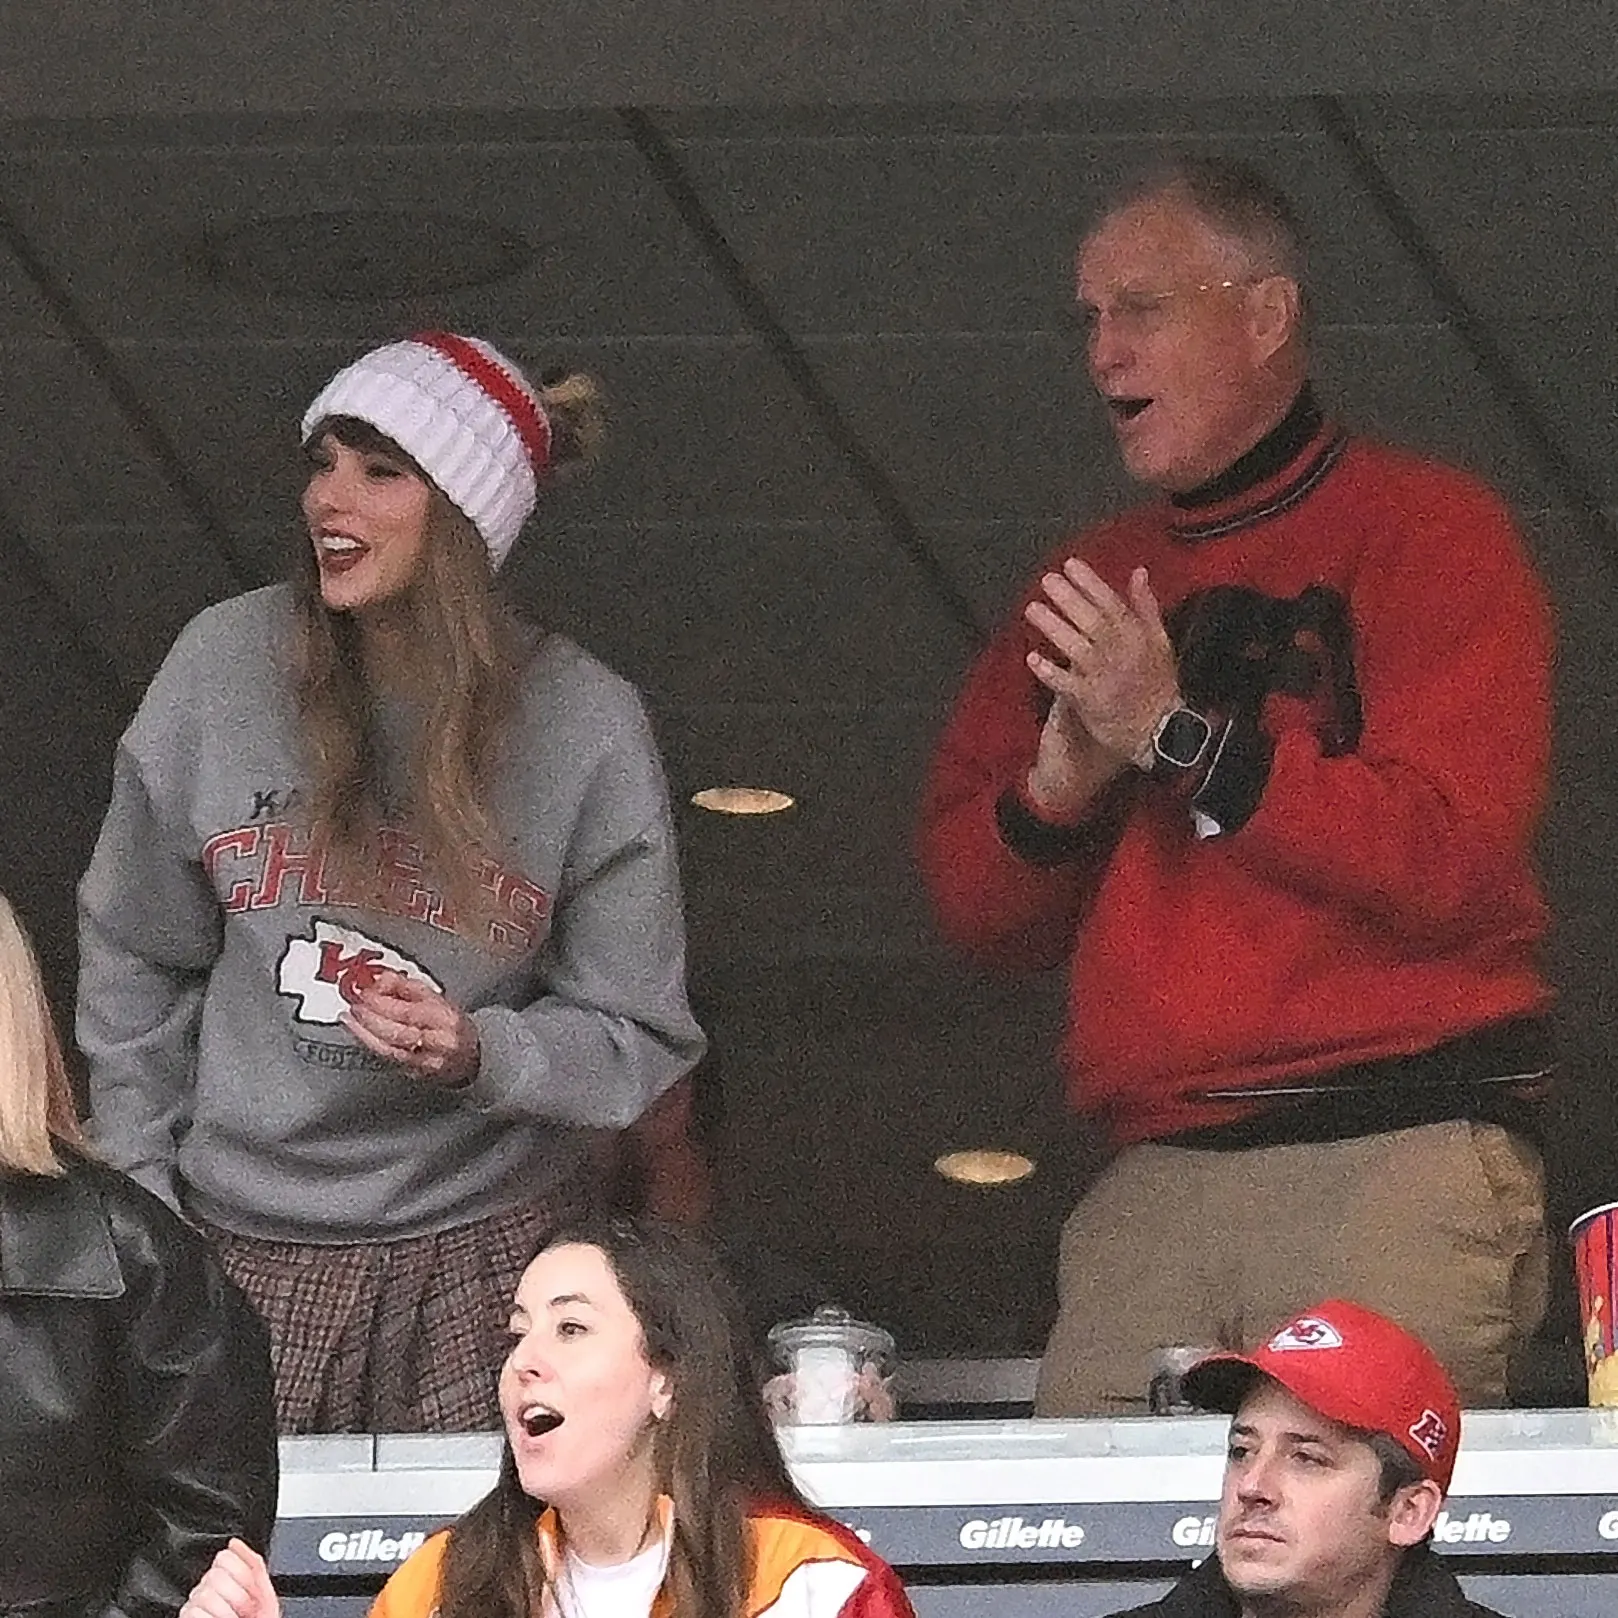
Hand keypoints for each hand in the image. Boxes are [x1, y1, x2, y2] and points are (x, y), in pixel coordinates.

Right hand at [181, 1540, 280, 1617]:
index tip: (250, 1593)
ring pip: (204, 1594)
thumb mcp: (264, 1596)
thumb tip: (234, 1542)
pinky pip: (194, 1613)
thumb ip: (253, 1566)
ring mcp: (193, 1608)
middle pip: (215, 1575)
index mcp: (227, 1581)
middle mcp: (206, 1592)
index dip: (241, 1575)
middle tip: (244, 1613)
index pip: (224, 1556)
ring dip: (226, 1612)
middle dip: (237, 1597)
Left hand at [343, 970, 479, 1086]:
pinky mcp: (415, 1074)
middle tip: (354, 1006)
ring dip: (364, 1032)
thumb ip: (406, 987)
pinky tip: (359, 1034)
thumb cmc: (451, 1025)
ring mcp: (427, 1061)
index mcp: (445, 1018)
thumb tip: (380, 980)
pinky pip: (389, 1058)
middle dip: (371, 1018)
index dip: (383, 1003)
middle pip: (398, 1032)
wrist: (472, 1056)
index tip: (365, 993)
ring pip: (390, 1049)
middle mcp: (437, 1042)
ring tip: (350, 1018)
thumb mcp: (436, 997)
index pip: (409, 1011)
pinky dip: (370, 1044)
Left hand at [1024, 561, 1179, 766]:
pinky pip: (1067, 685)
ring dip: (1055, 629)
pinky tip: (1032, 658)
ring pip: (1078, 649)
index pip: (1113, 604)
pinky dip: (1050, 672)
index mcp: (1138, 636)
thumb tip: (1138, 572)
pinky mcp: (1090, 702)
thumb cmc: (1157, 683)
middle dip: (1069, 599)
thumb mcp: (1160, 640)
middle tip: (1047, 580)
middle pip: (1093, 622)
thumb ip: (1146, 606)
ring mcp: (1104, 678)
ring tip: (1032, 609)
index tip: (1071, 564)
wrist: (1159, 730)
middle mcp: (1121, 653)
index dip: (1091, 583)